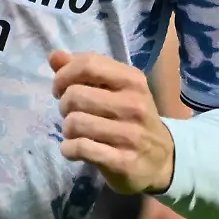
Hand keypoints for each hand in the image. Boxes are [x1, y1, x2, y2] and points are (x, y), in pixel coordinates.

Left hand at [49, 50, 173, 194]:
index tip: (60, 88)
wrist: (162, 160)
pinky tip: (74, 149)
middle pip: (75, 95)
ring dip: (67, 130)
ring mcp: (131, 135)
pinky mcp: (123, 162)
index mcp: (133, 80)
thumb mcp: (116, 90)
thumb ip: (85, 71)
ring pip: (75, 122)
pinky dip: (68, 149)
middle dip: (64, 106)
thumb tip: (55, 56)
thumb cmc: (132, 118)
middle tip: (71, 114)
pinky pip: (81, 148)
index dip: (64, 75)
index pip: (88, 65)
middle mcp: (134, 105)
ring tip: (75, 133)